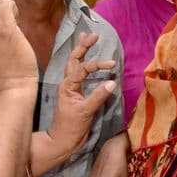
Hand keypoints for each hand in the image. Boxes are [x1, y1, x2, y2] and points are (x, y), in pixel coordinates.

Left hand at [47, 32, 116, 156]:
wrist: (63, 142)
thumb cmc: (70, 127)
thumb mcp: (85, 111)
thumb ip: (99, 96)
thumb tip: (113, 81)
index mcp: (68, 86)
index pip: (83, 68)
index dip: (97, 64)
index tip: (112, 64)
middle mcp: (69, 84)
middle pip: (74, 60)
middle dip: (83, 47)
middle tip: (93, 35)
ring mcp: (73, 89)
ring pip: (76, 66)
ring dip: (81, 53)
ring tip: (87, 40)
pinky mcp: (78, 95)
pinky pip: (82, 76)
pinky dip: (86, 66)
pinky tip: (90, 62)